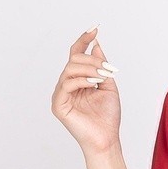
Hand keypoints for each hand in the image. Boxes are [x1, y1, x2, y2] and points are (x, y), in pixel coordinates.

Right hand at [51, 26, 121, 155]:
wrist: (107, 139)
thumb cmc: (107, 117)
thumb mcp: (108, 86)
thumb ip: (101, 66)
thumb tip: (96, 45)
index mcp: (78, 80)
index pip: (76, 55)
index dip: (83, 41)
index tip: (94, 29)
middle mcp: (67, 85)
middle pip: (74, 60)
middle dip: (93, 61)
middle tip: (108, 69)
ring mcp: (61, 95)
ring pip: (70, 69)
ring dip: (90, 69)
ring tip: (103, 77)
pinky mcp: (58, 105)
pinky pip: (66, 84)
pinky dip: (81, 80)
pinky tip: (94, 83)